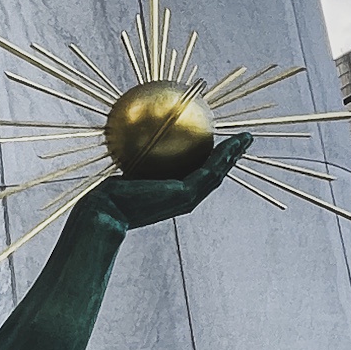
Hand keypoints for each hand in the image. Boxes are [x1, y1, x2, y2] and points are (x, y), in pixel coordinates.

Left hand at [82, 133, 251, 230]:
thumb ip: (137, 160)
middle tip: (242, 141)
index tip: (222, 145)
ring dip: (234, 155)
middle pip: (215, 174)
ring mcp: (187, 198)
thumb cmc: (109, 195)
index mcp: (175, 195)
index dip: (214, 161)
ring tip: (245, 139)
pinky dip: (223, 156)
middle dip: (230, 157)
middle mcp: (185, 198)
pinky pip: (209, 170)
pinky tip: (229, 141)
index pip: (200, 176)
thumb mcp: (126, 175)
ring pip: (218, 172)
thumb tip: (133, 138)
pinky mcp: (186, 194)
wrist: (106, 211)